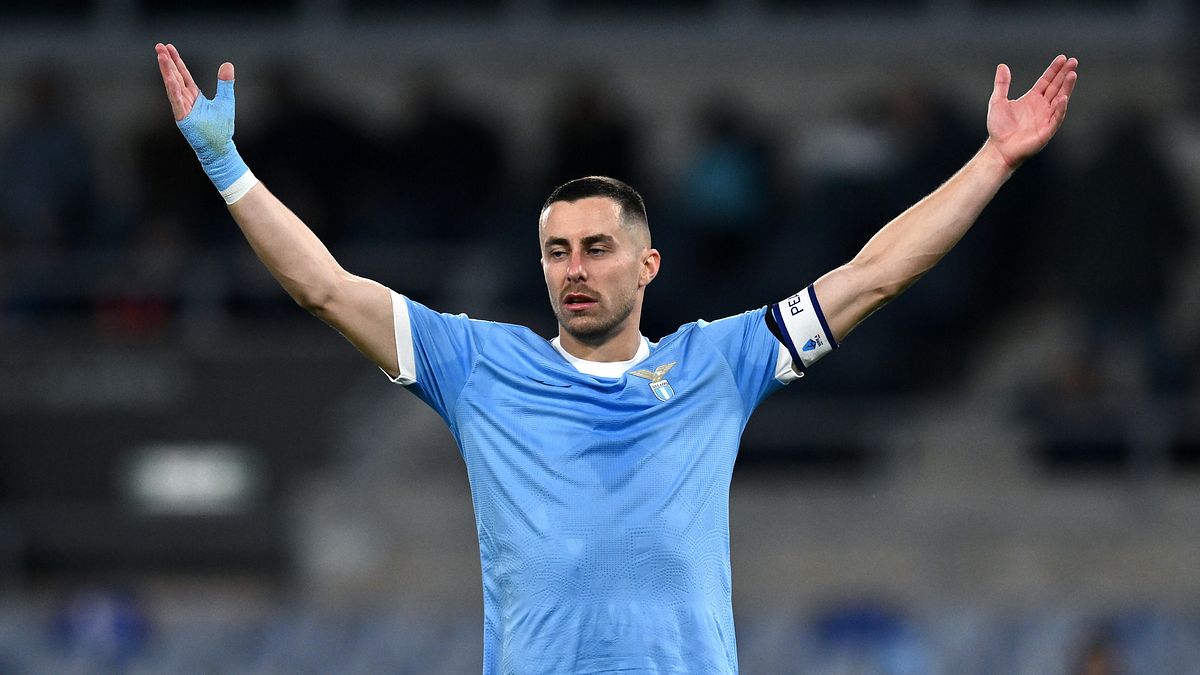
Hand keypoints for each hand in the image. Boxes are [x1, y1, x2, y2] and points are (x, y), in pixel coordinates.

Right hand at [154, 43, 248, 192]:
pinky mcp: (183, 118)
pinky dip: (173, 88)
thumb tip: (227, 64)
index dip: (177, 62)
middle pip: (175, 77)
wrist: (219, 149)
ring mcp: (183, 109)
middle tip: (159, 46)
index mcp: (195, 96)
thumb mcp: (225, 101)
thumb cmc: (221, 129)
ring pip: (173, 86)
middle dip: (167, 62)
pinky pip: (177, 100)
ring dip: (167, 71)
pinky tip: (169, 77)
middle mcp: (186, 101)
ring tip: (161, 55)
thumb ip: (225, 83)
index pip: (183, 75)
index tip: (168, 48)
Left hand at [986, 55, 1078, 168]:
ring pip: (1060, 99)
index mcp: (1032, 98)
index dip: (1054, 70)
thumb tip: (1002, 66)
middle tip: (1073, 61)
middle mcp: (1042, 106)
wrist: (998, 149)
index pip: (1046, 81)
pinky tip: (1063, 98)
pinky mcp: (1047, 130)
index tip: (1062, 58)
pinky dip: (1060, 108)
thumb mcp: (997, 102)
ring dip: (1067, 87)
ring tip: (1072, 74)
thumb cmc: (998, 128)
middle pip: (1056, 87)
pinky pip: (1056, 117)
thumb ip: (1002, 84)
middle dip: (1065, 74)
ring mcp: (1046, 117)